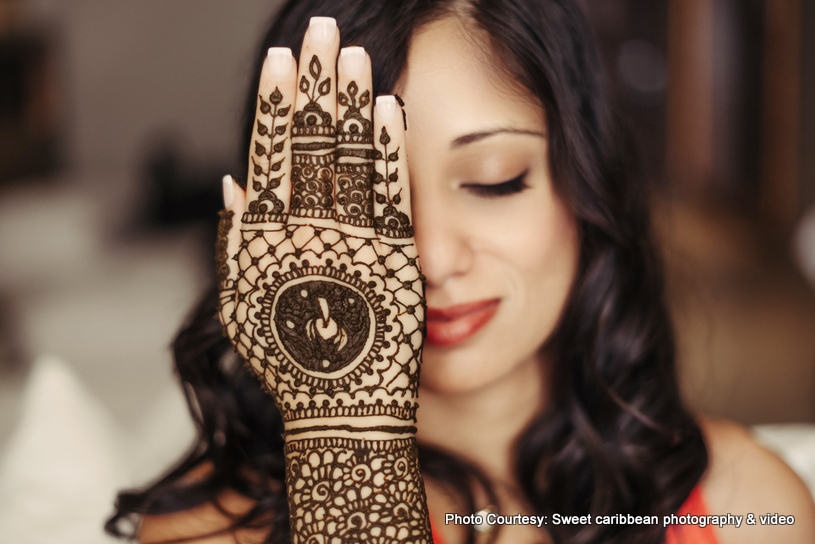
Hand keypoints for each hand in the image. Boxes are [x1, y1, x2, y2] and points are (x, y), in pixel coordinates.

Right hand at [216, 18, 423, 438]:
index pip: (272, 153)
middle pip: (311, 141)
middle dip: (316, 82)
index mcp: (269, 236)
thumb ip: (236, 239)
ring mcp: (357, 239)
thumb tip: (233, 178)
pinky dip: (391, 149)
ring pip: (351, 157)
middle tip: (321, 29)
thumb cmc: (289, 362)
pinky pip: (394, 192)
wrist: (344, 408)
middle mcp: (310, 230)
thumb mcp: (243, 305)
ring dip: (353, 101)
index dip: (276, 103)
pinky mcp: (399, 254)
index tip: (281, 60)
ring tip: (354, 52)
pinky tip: (393, 108)